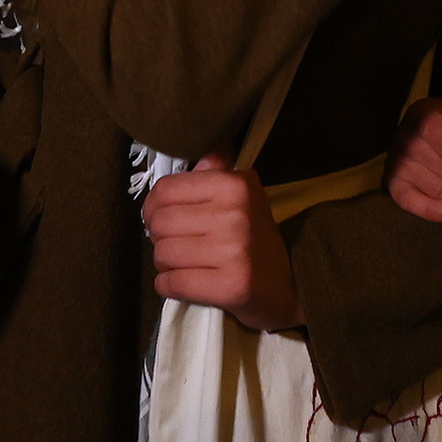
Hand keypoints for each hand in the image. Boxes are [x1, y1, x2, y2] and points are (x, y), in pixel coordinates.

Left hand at [144, 153, 303, 330]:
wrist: (289, 285)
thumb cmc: (253, 238)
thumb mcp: (240, 196)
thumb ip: (212, 173)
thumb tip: (192, 155)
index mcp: (235, 184)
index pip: (165, 190)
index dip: (152, 207)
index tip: (159, 219)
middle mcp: (236, 213)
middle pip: (161, 223)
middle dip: (158, 238)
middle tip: (173, 245)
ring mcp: (235, 251)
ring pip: (163, 254)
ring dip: (164, 264)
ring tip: (181, 264)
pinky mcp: (232, 286)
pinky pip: (173, 283)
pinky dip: (167, 285)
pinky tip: (179, 283)